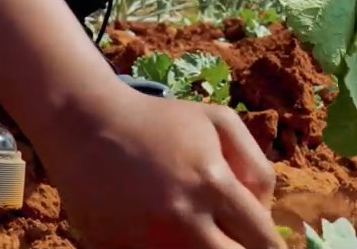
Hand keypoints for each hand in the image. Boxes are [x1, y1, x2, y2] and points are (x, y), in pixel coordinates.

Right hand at [37, 87, 280, 248]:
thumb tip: (265, 214)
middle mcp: (181, 219)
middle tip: (235, 240)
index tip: (267, 243)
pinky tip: (163, 230)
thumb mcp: (218, 122)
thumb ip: (256, 166)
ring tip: (199, 230)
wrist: (85, 125)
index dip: (271, 246)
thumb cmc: (159, 121)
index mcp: (211, 183)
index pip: (262, 240)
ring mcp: (146, 241)